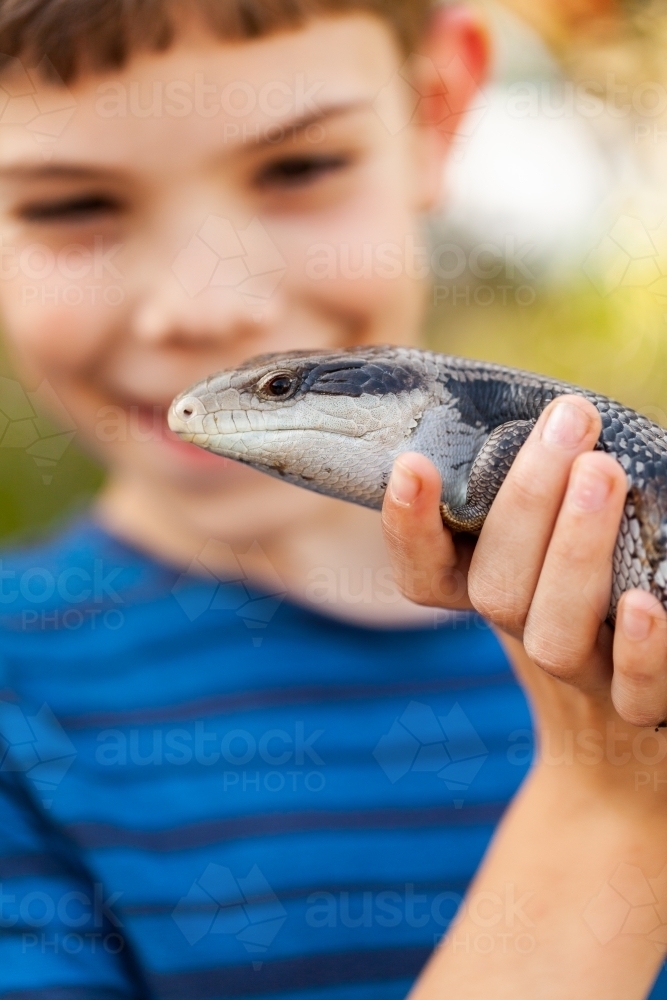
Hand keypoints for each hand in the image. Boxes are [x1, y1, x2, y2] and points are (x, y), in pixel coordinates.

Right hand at [382, 394, 666, 729]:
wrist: (632, 715)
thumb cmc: (594, 592)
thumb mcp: (552, 536)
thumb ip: (542, 490)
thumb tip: (557, 411)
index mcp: (490, 591)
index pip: (424, 574)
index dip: (410, 528)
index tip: (411, 465)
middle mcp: (524, 635)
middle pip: (498, 589)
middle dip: (527, 502)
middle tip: (569, 424)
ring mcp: (580, 677)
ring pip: (553, 634)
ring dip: (573, 552)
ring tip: (604, 472)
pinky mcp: (642, 711)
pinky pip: (636, 694)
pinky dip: (639, 651)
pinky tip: (646, 604)